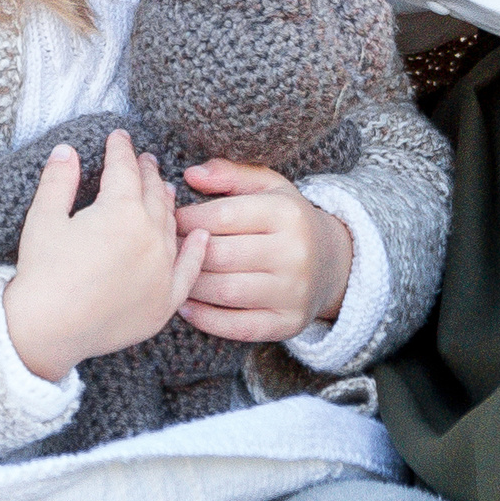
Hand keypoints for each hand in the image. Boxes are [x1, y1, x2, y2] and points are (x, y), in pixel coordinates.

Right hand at [4, 131, 210, 380]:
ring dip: (167, 204)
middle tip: (143, 159)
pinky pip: (189, 270)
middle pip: (153, 194)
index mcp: (122, 211)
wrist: (44, 333)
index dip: (121, 150)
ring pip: (171, 226)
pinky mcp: (164, 301)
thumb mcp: (43, 219)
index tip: (119, 136)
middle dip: (147, 172)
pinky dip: (197, 251)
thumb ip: (59, 181)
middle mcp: (150, 237)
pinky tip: (203, 236)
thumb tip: (66, 150)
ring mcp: (161, 270)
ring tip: (163, 190)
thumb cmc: (41, 274)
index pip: (125, 170)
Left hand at [174, 159, 352, 342]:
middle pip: (221, 255)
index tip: (171, 221)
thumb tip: (190, 174)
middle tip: (166, 251)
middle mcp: (295, 253)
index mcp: (287, 213)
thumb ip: (230, 174)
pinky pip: (238, 326)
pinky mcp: (288, 323)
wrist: (333, 263)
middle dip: (185, 253)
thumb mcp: (268, 187)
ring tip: (174, 276)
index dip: (188, 219)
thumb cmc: (287, 220)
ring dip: (190, 286)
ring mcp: (293, 292)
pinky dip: (206, 319)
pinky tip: (187, 306)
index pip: (223, 215)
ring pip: (225, 292)